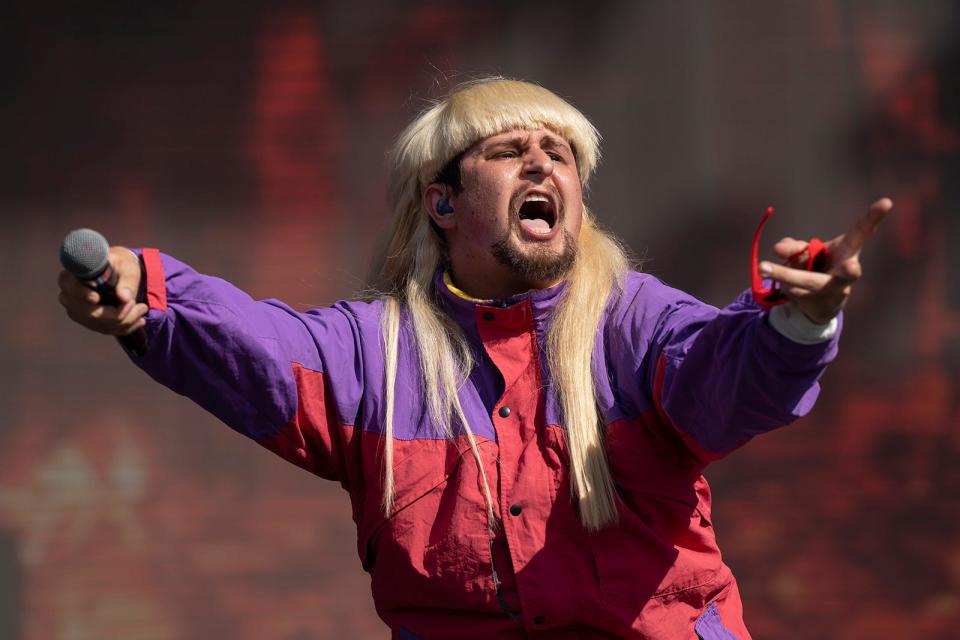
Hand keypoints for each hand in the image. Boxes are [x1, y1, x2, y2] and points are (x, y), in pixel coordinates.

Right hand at [58, 246, 147, 335]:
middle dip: (118, 313)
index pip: (71, 287)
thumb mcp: (127, 267)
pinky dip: (126, 327)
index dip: (81, 294)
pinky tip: (140, 320)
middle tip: (140, 305)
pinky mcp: (88, 321)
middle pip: (89, 313)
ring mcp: (77, 311)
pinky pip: (107, 329)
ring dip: (126, 320)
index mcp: (73, 275)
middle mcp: (69, 296)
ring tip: (143, 308)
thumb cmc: (121, 264)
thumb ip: (127, 280)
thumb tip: (125, 297)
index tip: (95, 297)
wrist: (120, 271)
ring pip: (100, 324)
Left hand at [759, 198, 892, 324]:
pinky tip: (785, 285)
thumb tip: (778, 249)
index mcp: (848, 251)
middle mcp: (846, 273)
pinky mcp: (818, 306)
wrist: (819, 304)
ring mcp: (834, 292)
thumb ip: (795, 246)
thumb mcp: (808, 252)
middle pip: (841, 270)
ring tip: (764, 267)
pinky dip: (782, 283)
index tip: (887, 201)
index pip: (861, 233)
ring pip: (805, 281)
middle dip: (846, 269)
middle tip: (849, 266)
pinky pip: (791, 290)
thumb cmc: (818, 268)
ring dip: (782, 273)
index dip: (874, 217)